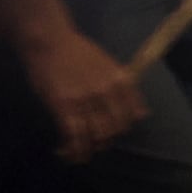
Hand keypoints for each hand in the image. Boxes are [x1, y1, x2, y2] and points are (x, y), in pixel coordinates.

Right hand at [24, 21, 145, 159]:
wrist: (50, 40)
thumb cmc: (77, 50)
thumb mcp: (109, 65)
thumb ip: (125, 88)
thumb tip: (142, 114)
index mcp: (120, 81)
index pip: (132, 117)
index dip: (121, 130)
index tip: (111, 132)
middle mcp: (107, 92)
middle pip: (114, 130)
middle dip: (104, 142)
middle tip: (92, 143)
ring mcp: (85, 100)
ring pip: (95, 137)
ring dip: (87, 150)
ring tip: (78, 153)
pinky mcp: (64, 105)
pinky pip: (73, 136)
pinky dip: (71, 149)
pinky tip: (64, 152)